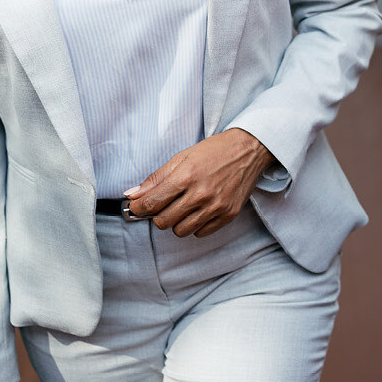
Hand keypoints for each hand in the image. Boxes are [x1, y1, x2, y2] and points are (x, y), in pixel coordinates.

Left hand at [125, 129, 275, 236]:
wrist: (249, 149)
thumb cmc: (214, 151)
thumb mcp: (181, 157)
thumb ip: (156, 179)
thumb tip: (132, 195)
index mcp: (185, 177)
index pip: (151, 204)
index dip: (139, 208)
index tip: (138, 207)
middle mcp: (200, 194)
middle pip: (163, 222)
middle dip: (158, 215)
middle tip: (164, 204)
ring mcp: (216, 206)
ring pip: (181, 231)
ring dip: (177, 222)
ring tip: (183, 207)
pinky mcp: (229, 215)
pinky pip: (201, 233)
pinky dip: (196, 225)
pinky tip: (199, 210)